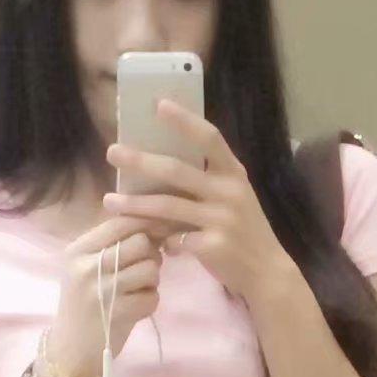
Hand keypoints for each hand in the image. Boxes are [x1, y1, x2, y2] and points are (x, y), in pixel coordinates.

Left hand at [103, 98, 293, 307]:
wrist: (267, 271)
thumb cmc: (244, 231)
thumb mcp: (234, 198)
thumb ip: (207, 181)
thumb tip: (161, 165)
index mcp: (234, 174)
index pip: (210, 138)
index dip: (185, 120)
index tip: (159, 104)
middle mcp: (229, 192)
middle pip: (177, 170)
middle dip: (141, 160)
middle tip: (112, 152)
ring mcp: (222, 219)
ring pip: (168, 206)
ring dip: (135, 204)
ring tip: (109, 201)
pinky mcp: (213, 246)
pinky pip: (174, 239)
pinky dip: (159, 239)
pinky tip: (148, 241)